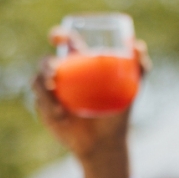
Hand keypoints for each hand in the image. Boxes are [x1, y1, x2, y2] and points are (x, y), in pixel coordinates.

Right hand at [32, 35, 149, 177]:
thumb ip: (141, 66)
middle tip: (55, 74)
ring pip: (38, 81)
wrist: (106, 142)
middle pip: (47, 61)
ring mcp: (51, 91)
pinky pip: (39, 102)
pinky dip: (46, 106)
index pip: (67, 43)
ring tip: (59, 106)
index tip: (57, 37)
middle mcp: (63, 75)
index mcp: (81, 64)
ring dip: (44, 90)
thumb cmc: (120, 113)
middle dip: (45, 65)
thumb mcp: (134, 89)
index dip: (58, 35)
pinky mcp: (44, 108)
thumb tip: (137, 45)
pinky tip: (60, 115)